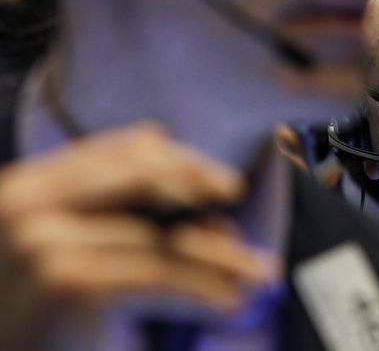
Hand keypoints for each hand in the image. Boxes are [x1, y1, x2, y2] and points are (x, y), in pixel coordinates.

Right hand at [0, 122, 277, 349]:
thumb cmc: (35, 319)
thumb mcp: (69, 254)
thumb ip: (125, 225)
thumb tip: (217, 222)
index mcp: (26, 188)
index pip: (115, 152)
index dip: (176, 158)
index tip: (219, 178)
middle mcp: (27, 204)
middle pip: (138, 174)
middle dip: (197, 180)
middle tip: (237, 193)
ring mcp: (43, 240)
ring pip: (159, 233)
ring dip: (221, 252)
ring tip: (260, 271)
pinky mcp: (66, 280)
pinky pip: (158, 273)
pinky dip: (204, 285)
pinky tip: (232, 298)